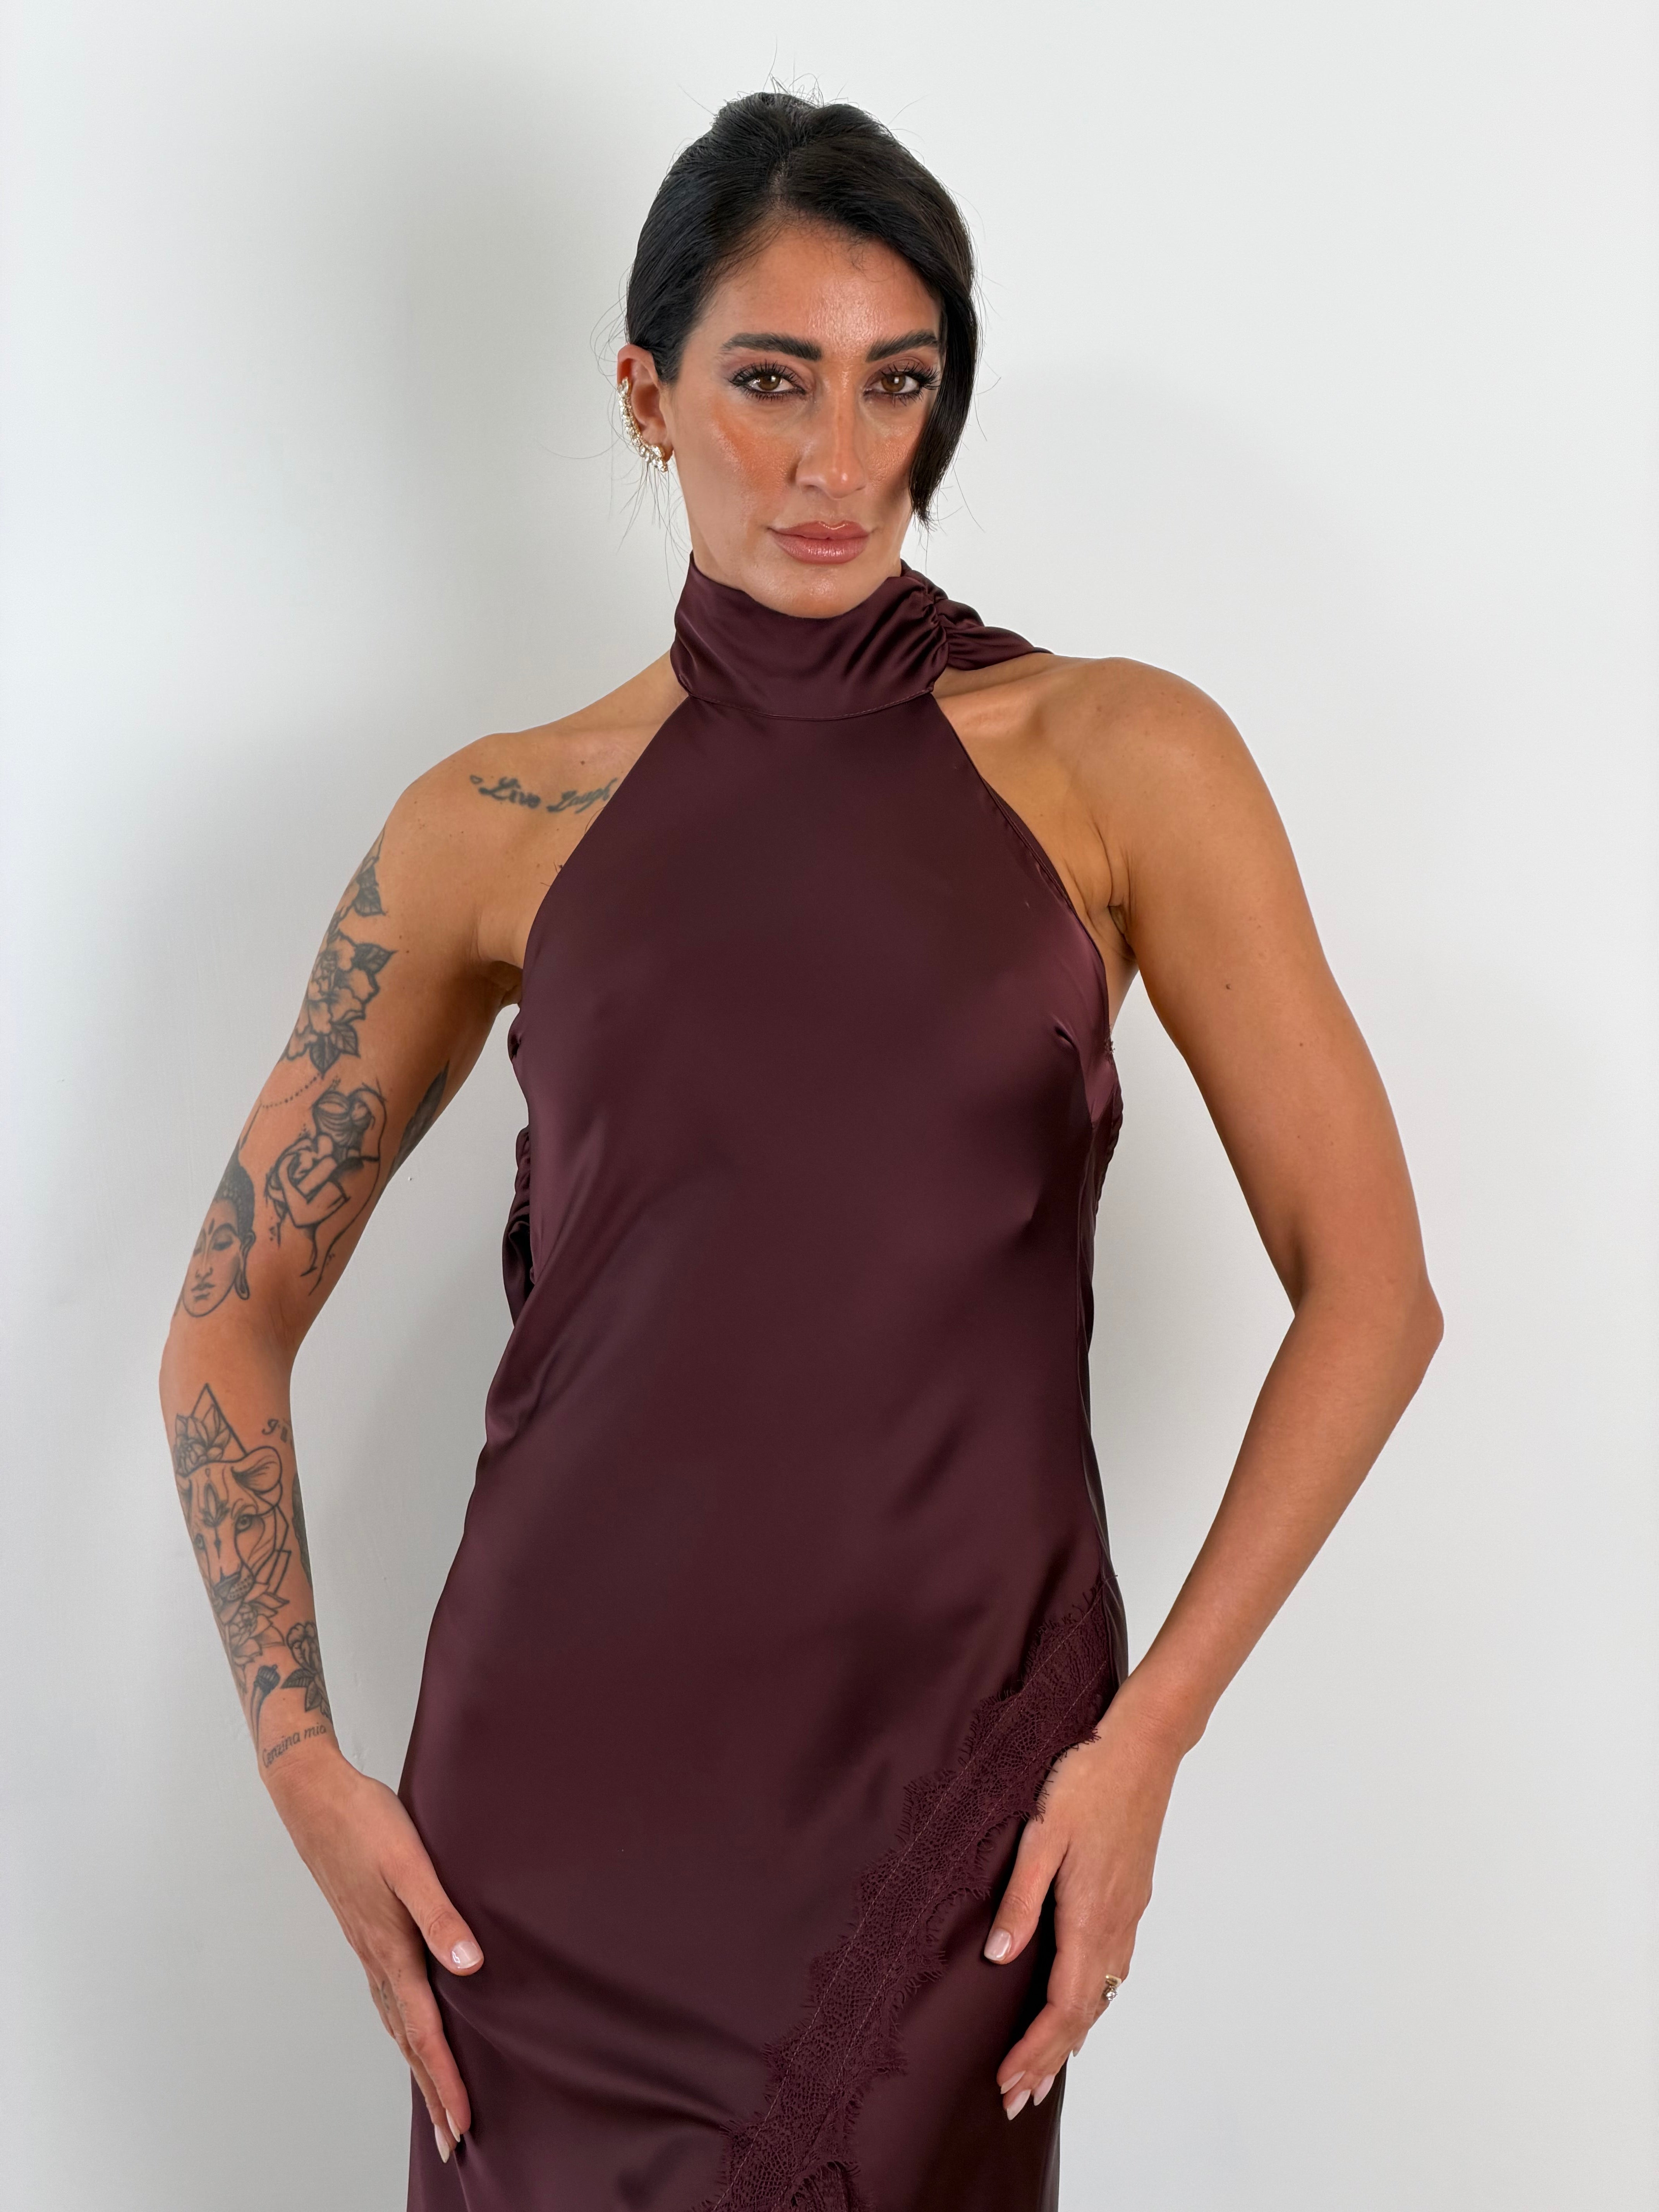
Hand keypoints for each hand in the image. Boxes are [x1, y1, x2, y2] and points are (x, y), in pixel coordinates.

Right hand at [265, 1749, 483, 2163]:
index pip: (425, 2030)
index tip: (463, 2124)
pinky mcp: (365, 1930)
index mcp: (391, 1948)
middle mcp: (377, 1958)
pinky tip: (410, 2028)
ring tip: (437, 2102)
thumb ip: (440, 1914)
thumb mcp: (411, 1862)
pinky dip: (403, 2027)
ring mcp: (367, 1947)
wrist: (314, 1794)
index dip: (445, 2079)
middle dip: (432, 2091)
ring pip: (396, 2023)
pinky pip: (387, 1997)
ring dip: (418, 2064)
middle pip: (409, 2040)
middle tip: (453, 2141)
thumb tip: (470, 1966)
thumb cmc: (366, 1821)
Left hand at [982, 1693, 1181, 2116]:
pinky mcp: (1134, 1896)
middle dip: (1050, 2059)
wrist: (1143, 1747)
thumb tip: (999, 1957)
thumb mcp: (1041, 1833)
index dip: (1034, 2049)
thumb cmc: (1087, 1780)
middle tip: (1018, 2098)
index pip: (1062, 2005)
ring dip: (1073, 2036)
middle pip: (1085, 2013)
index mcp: (1088, 1915)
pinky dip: (1095, 2002)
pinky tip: (1084, 2005)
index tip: (1006, 2082)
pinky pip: (1115, 1968)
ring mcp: (1129, 1912)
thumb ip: (1020, 1898)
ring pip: (1104, 1994)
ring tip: (1046, 2068)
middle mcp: (1115, 1924)